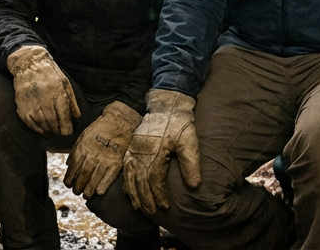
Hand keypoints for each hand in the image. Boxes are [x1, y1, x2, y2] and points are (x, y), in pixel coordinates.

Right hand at [8, 45, 80, 135]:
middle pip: (52, 120)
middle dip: (57, 129)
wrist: (29, 63)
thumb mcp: (64, 83)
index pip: (63, 113)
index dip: (66, 126)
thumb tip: (76, 116)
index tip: (68, 132)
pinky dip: (36, 128)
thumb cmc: (50, 73)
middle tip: (60, 133)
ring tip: (52, 132)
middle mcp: (44, 97)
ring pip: (41, 122)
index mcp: (57, 90)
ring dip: (48, 129)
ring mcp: (31, 101)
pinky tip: (41, 130)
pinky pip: (29, 121)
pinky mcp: (21, 103)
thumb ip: (71, 100)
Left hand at [64, 101, 140, 196]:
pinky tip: (99, 192)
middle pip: (84, 173)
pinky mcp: (117, 161)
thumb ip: (76, 150)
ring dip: (89, 188)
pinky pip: (110, 175)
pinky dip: (104, 184)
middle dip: (78, 185)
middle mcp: (94, 154)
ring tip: (86, 195)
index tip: (68, 184)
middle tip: (76, 192)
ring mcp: (106, 158)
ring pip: (95, 177)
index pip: (74, 166)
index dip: (70, 177)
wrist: (119, 121)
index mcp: (84, 147)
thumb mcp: (84, 136)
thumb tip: (68, 164)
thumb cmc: (100, 128)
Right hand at [122, 89, 199, 214]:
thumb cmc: (179, 125)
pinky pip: (125, 168)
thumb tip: (194, 186)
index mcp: (155, 153)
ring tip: (138, 206)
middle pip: (140, 181)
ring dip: (134, 193)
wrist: (166, 106)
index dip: (158, 195)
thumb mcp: (189, 143)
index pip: (154, 180)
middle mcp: (141, 153)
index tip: (164, 207)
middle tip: (151, 212)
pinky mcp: (131, 147)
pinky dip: (126, 181)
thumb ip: (191, 165)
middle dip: (145, 199)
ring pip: (130, 176)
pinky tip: (128, 190)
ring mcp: (134, 150)